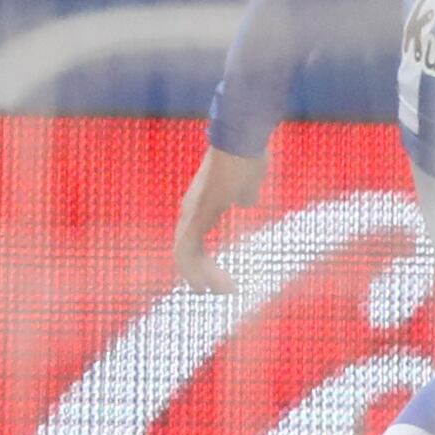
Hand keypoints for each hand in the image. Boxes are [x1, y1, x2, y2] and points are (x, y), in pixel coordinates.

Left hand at [172, 144, 268, 292]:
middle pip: (187, 251)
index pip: (194, 240)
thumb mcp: (250, 181)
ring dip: (201, 277)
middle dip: (201, 275)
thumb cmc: (247, 156)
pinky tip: (215, 282)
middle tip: (222, 292)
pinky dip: (198, 271)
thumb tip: (246, 201)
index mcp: (202, 205)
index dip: (203, 262)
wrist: (242, 141)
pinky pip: (188, 251)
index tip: (221, 279)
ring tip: (222, 292)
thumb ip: (246, 193)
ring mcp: (190, 214)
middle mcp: (189, 211)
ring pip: (185, 255)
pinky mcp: (196, 217)